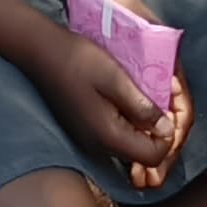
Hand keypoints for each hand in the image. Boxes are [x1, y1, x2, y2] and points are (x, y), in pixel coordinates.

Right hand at [0, 0, 178, 187]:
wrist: (40, 50)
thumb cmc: (78, 60)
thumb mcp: (115, 78)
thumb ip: (142, 107)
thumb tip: (166, 129)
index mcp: (108, 135)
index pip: (153, 156)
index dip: (167, 135)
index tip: (166, 107)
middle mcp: (99, 145)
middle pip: (142, 154)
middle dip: (157, 131)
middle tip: (158, 100)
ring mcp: (90, 139)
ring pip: (130, 145)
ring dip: (143, 126)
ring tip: (144, 96)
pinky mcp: (84, 130)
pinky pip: (116, 135)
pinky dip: (128, 122)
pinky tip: (125, 98)